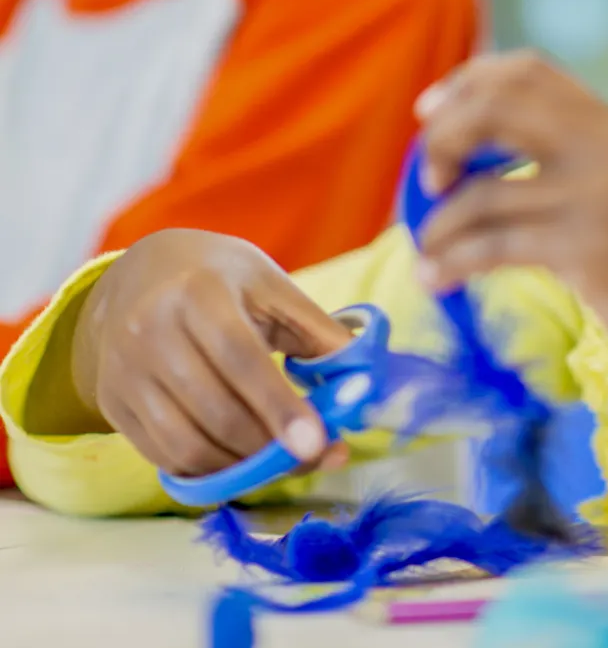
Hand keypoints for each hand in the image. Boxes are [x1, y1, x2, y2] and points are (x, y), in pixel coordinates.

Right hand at [69, 230, 351, 476]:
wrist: (139, 272)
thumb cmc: (218, 277)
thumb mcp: (270, 285)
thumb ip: (317, 332)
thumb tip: (362, 387)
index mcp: (197, 290)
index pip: (241, 359)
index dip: (280, 406)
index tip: (318, 442)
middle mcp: (149, 330)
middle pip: (215, 410)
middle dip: (270, 445)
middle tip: (314, 455)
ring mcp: (125, 370)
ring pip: (186, 444)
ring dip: (241, 465)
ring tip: (278, 457)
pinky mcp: (112, 402)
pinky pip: (163, 456)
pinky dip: (207, 468)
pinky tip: (238, 457)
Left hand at [416, 51, 607, 351]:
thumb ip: (560, 150)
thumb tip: (458, 142)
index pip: (528, 69)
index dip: (469, 79)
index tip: (429, 109)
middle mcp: (604, 147)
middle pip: (496, 109)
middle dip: (444, 137)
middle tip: (428, 178)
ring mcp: (596, 197)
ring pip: (482, 193)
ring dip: (438, 224)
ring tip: (426, 248)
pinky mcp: (584, 250)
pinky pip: (492, 247)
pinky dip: (451, 262)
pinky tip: (435, 278)